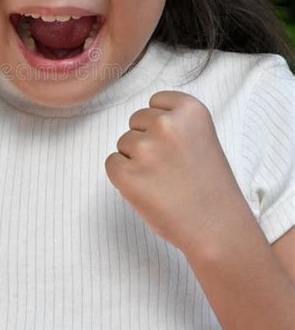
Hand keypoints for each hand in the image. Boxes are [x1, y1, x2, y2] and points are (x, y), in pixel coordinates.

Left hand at [104, 91, 246, 257]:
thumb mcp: (202, 137)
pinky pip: (112, 163)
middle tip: (171, 168)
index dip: (163, 127)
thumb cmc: (209, 186)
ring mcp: (146, 148)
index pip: (156, 102)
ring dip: (136, 160)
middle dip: (148, 141)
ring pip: (124, 143)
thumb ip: (175, 122)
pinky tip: (148, 190)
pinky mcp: (127, 174)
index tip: (179, 146)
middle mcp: (167, 123)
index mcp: (190, 110)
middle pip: (136, 121)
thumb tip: (140, 122)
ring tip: (163, 182)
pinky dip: (123, 178)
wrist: (217, 227)